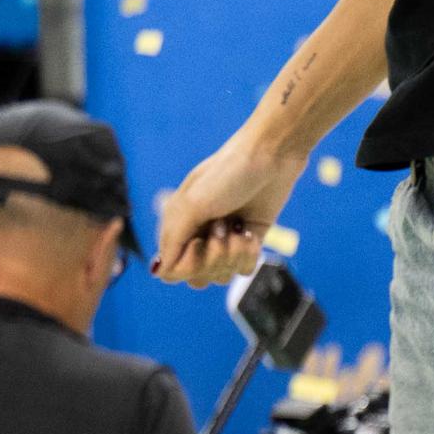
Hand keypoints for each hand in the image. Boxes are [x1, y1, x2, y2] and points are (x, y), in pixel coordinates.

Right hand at [154, 130, 306, 284]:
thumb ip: (173, 239)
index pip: (172, 271)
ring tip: (238, 229)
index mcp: (177, 227)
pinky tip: (252, 234)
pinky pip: (245, 269)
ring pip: (222, 276)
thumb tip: (161, 272)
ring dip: (233, 255)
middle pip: (198, 278)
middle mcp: (198, 237)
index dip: (188, 265)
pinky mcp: (250, 241)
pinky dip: (249, 255)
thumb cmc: (227, 173)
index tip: (199, 241)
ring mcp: (225, 241)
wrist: (272, 156)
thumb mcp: (191, 203)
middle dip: (213, 259)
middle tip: (222, 229)